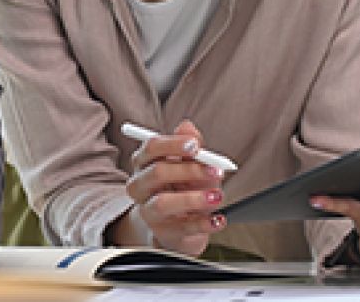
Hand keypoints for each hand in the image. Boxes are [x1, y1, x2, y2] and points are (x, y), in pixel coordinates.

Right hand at [115, 120, 226, 255]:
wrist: (178, 225)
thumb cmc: (184, 187)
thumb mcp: (190, 163)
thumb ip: (191, 145)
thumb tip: (188, 127)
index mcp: (145, 162)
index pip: (151, 147)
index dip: (173, 143)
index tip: (196, 145)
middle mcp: (141, 186)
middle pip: (157, 172)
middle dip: (189, 170)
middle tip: (216, 171)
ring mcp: (149, 211)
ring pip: (163, 203)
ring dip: (194, 198)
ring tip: (218, 196)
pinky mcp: (163, 233)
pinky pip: (183, 228)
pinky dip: (204, 223)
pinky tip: (218, 219)